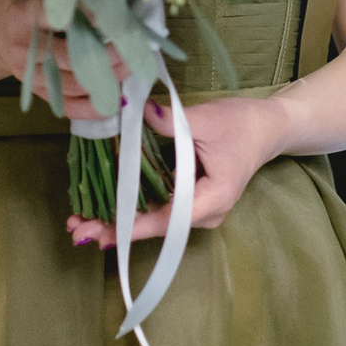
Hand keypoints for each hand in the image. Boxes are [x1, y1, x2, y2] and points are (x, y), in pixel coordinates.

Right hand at [0, 0, 133, 121]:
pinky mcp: (37, 92)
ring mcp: (30, 75)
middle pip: (69, 56)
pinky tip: (117, 100)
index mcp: (21, 16)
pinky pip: (67, 106)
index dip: (84, 13)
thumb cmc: (19, 3)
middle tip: (135, 45)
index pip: (53, 14)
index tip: (111, 12)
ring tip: (132, 67)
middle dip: (108, 53)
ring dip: (108, 78)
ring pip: (73, 84)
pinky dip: (93, 108)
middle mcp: (24, 49)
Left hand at [66, 93, 286, 247]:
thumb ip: (170, 122)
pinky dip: (130, 207)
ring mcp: (196, 209)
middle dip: (116, 227)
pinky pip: (158, 208)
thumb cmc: (242, 124)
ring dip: (118, 219)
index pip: (170, 218)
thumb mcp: (207, 119)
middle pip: (157, 226)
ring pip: (154, 220)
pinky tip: (101, 207)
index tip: (105, 233)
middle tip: (77, 230)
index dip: (135, 226)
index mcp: (213, 198)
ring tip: (80, 222)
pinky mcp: (189, 199)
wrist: (268, 128)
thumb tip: (134, 112)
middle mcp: (204, 213)